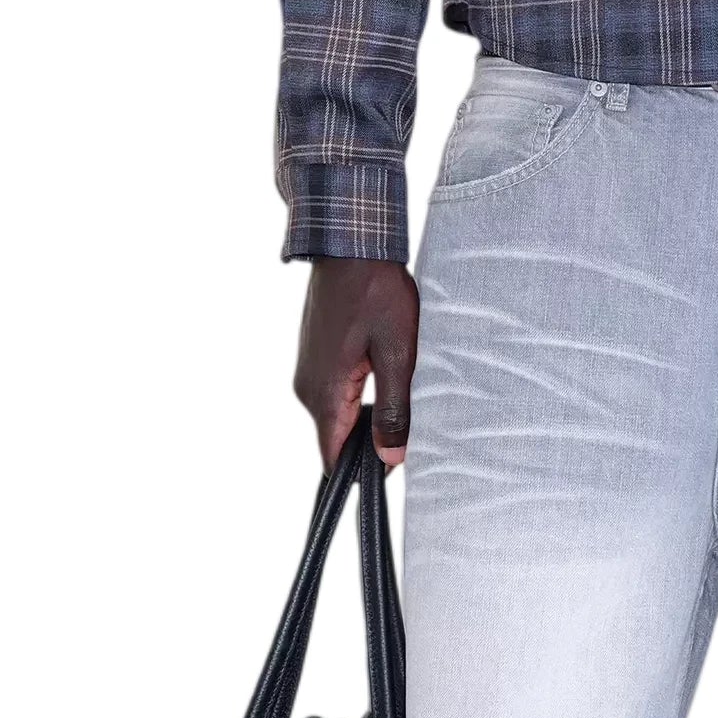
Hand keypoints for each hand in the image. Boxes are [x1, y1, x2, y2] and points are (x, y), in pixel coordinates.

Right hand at [296, 258, 419, 467]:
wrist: (350, 245)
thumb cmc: (375, 293)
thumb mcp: (397, 353)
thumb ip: (395, 409)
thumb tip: (390, 457)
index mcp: (325, 394)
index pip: (332, 456)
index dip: (360, 471)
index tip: (390, 466)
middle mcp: (307, 388)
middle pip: (337, 437)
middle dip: (370, 441)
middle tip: (409, 424)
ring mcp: (308, 371)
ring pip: (338, 413)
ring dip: (366, 413)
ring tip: (399, 393)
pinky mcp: (315, 357)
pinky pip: (335, 392)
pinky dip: (358, 393)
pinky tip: (383, 373)